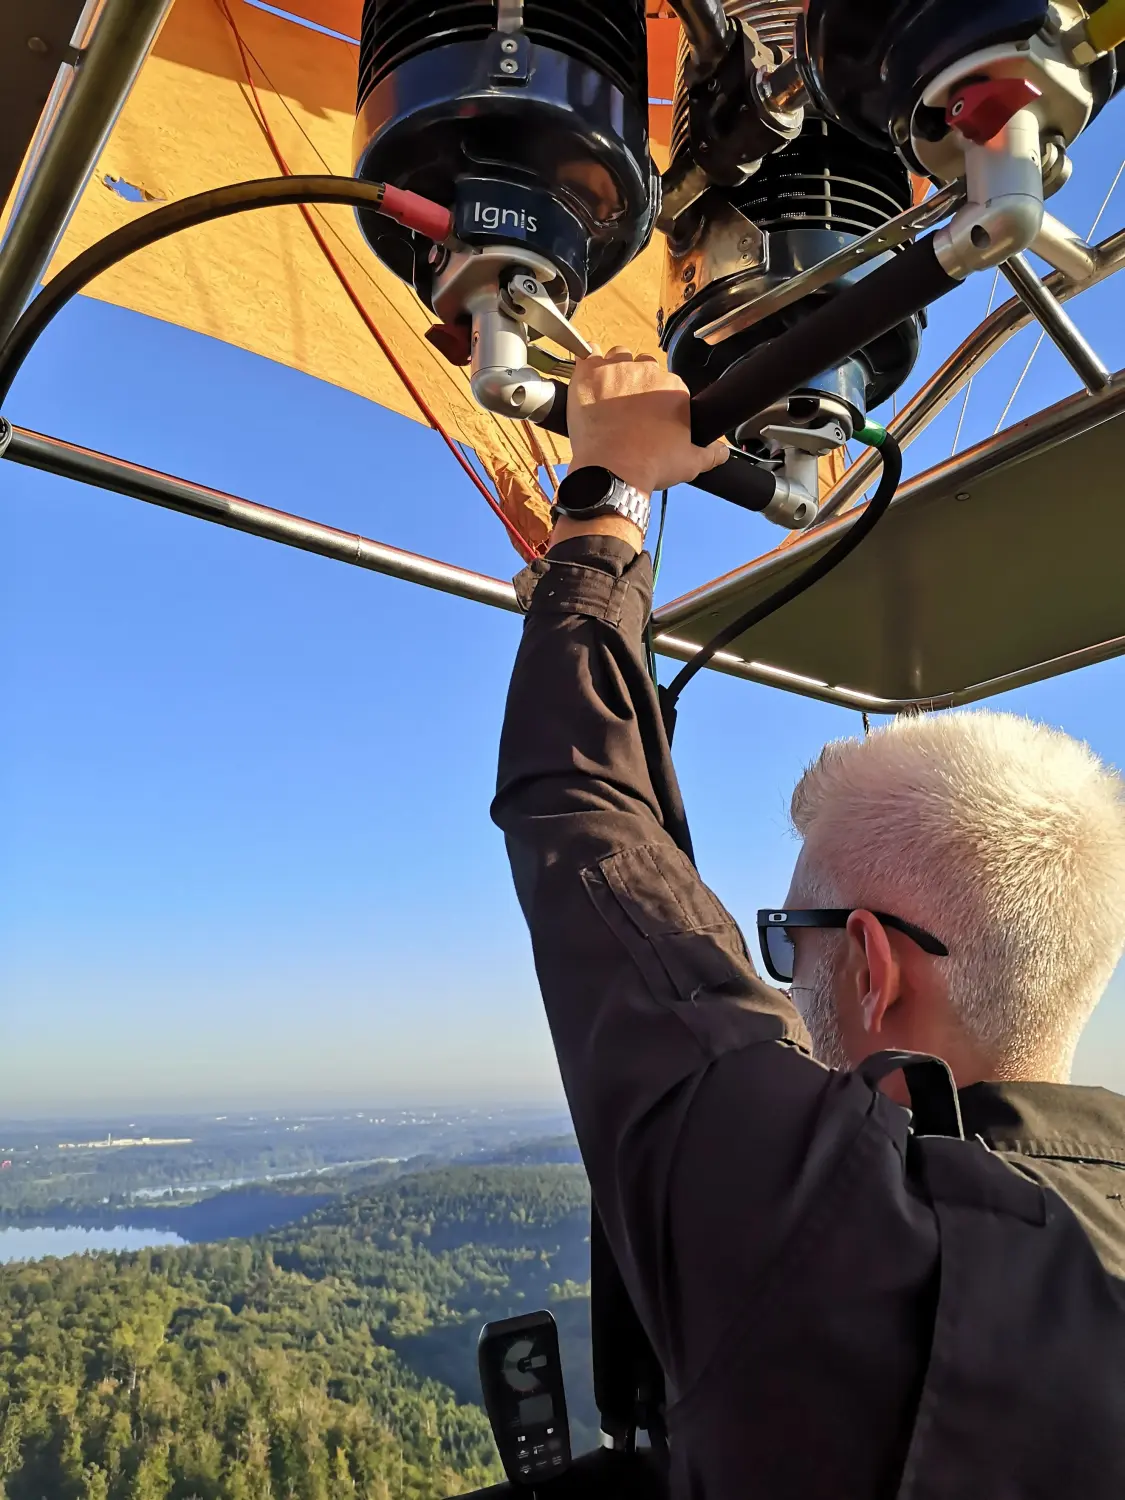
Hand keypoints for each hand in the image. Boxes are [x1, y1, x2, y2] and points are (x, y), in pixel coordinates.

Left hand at [566, 348, 728, 495]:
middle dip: (637, 383)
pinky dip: (588, 362)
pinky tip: (589, 377)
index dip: (657, 398)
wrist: (612, 471)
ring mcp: (616, 369)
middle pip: (644, 366)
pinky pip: (588, 353)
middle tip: (627, 408)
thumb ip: (710, 453)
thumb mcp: (691, 463)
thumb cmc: (650, 465)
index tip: (649, 414)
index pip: (668, 382)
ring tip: (608, 395)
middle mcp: (647, 371)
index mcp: (674, 388)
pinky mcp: (589, 373)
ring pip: (618, 357)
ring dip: (615, 371)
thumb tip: (722, 451)